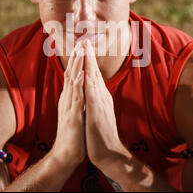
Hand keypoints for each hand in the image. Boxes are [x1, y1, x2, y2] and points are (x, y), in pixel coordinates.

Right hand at [50, 41, 85, 166]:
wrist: (67, 154)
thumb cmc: (73, 134)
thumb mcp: (75, 111)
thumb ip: (76, 98)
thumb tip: (80, 86)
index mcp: (70, 98)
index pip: (74, 74)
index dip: (78, 59)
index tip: (83, 44)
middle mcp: (68, 99)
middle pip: (71, 74)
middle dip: (77, 57)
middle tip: (81, 40)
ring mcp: (69, 107)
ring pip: (73, 82)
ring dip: (77, 65)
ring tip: (81, 51)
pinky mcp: (72, 117)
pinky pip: (76, 98)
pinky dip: (78, 84)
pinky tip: (82, 74)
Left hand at [83, 40, 129, 168]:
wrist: (109, 153)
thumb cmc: (101, 134)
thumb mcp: (97, 111)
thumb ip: (95, 98)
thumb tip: (92, 88)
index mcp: (99, 96)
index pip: (93, 74)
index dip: (88, 59)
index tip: (84, 44)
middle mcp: (101, 97)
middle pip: (94, 72)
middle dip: (89, 55)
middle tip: (85, 38)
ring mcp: (100, 105)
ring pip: (93, 80)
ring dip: (89, 64)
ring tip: (85, 49)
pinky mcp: (96, 114)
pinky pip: (91, 96)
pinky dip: (88, 84)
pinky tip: (85, 74)